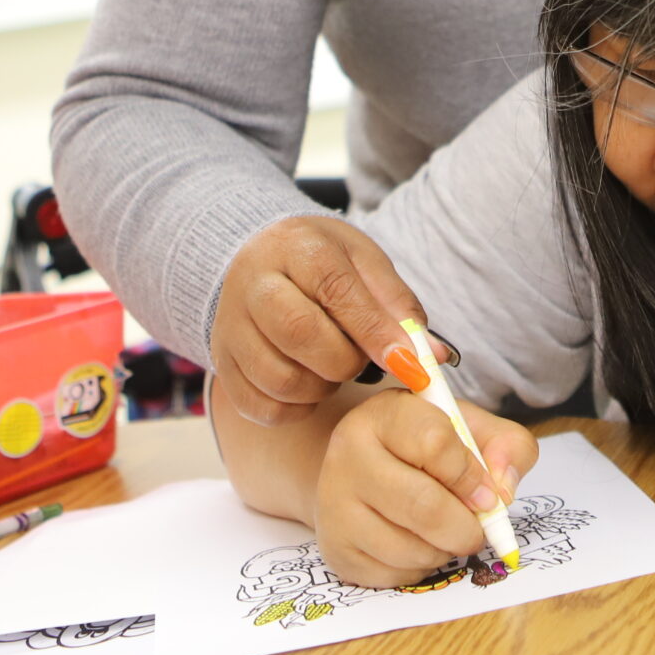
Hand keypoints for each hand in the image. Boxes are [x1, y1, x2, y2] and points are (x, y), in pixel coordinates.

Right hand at [212, 215, 429, 427]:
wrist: (259, 260)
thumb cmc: (322, 264)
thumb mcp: (364, 264)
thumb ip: (398, 307)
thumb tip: (432, 357)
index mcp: (296, 246)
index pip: (335, 290)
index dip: (375, 332)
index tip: (409, 365)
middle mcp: (253, 282)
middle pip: (300, 335)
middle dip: (345, 361)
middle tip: (360, 359)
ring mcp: (230, 325)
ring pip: (280, 378)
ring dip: (321, 387)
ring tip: (331, 366)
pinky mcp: (222, 364)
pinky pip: (260, 407)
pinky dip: (296, 409)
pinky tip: (309, 385)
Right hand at [316, 390, 538, 587]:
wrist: (363, 469)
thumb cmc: (424, 445)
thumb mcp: (470, 427)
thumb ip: (506, 446)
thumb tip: (503, 490)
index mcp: (384, 414)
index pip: (435, 445)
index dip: (472, 477)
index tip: (487, 494)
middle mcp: (348, 455)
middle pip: (423, 506)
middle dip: (465, 527)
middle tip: (477, 529)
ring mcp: (335, 506)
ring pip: (410, 548)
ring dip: (445, 550)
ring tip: (446, 533)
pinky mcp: (336, 550)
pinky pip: (394, 575)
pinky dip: (421, 568)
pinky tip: (419, 544)